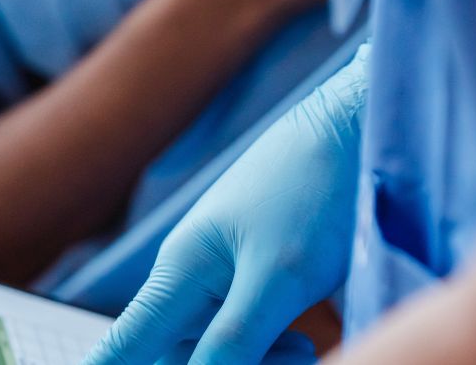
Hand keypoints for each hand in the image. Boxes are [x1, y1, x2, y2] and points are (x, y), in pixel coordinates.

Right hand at [84, 44, 369, 364]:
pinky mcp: (252, 270)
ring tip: (305, 349)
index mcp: (180, 270)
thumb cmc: (311, 194)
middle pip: (176, 351)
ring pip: (215, 343)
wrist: (349, 133)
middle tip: (293, 358)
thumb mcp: (277, 277)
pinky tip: (303, 340)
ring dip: (255, 360)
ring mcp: (221, 270)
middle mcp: (191, 273)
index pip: (126, 341)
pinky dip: (270, 345)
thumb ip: (233, 339)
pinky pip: (244, 326)